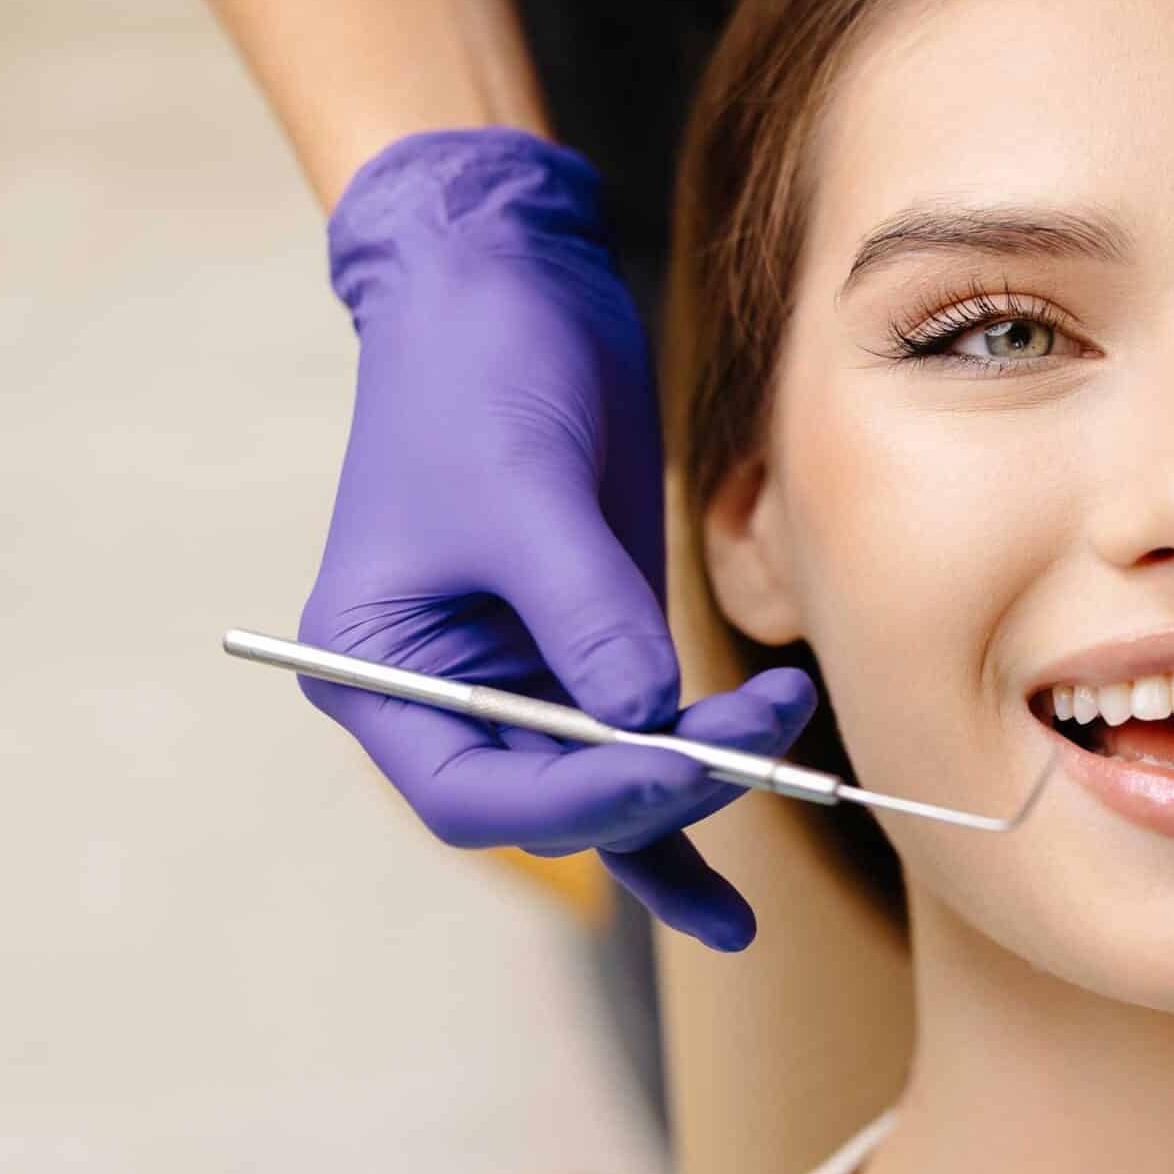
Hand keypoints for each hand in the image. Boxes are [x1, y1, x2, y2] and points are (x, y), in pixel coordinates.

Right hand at [297, 128, 810, 949]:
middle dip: (660, 784)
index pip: (474, 795)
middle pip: (551, 800)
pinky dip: (694, 788)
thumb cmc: (476, 369)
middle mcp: (444, 693)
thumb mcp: (524, 489)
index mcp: (379, 671)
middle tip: (760, 744)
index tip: (677, 766)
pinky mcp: (592, 640)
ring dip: (700, 788)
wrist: (507, 278)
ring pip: (609, 785)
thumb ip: (584, 613)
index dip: (580, 801)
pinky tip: (732, 895)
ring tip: (794, 768)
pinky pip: (642, 743)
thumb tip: (650, 722)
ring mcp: (523, 672)